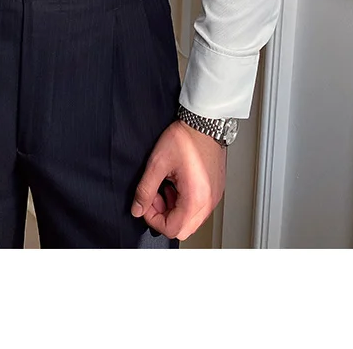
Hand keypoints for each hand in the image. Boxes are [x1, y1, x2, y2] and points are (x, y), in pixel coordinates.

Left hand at [130, 118, 226, 240]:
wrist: (204, 123)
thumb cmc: (185, 139)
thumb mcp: (157, 163)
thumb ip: (145, 190)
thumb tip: (137, 209)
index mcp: (195, 198)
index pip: (172, 229)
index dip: (153, 219)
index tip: (146, 203)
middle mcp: (208, 202)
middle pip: (182, 229)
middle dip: (163, 216)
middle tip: (155, 197)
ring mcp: (214, 197)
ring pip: (190, 220)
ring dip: (173, 210)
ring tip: (165, 188)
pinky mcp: (215, 191)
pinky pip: (198, 209)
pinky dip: (184, 203)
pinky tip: (176, 185)